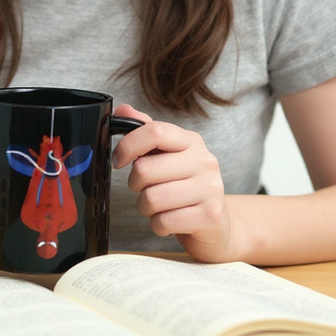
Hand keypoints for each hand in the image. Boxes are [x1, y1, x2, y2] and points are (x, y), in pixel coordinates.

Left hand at [112, 103, 238, 261]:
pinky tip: (171, 221)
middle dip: (135, 185)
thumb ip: (145, 132)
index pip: (155, 131)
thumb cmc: (185, 187)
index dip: (128, 145)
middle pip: (145, 169)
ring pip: (151, 198)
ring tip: (159, 207)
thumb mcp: (167, 157)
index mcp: (191, 141)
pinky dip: (158, 225)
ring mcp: (210, 188)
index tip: (118, 161)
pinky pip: (163, 222)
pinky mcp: (210, 216)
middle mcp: (204, 161)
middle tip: (145, 189)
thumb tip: (122, 109)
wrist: (218, 225)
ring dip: (146, 208)